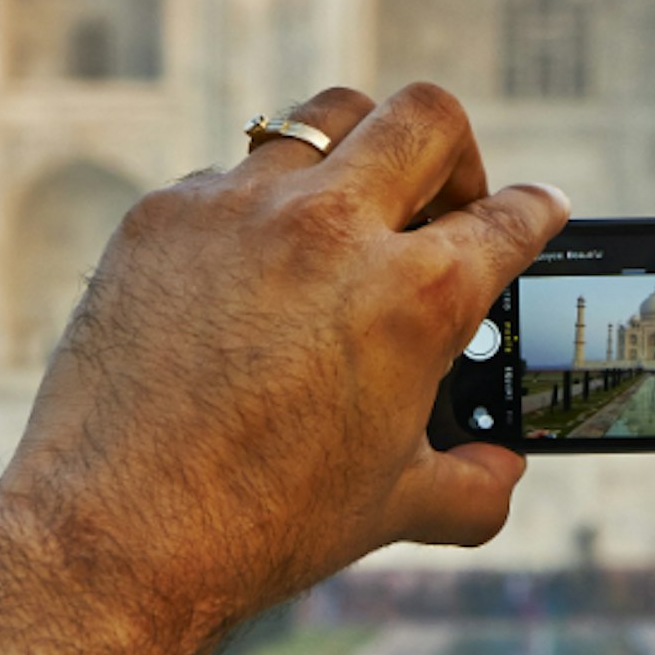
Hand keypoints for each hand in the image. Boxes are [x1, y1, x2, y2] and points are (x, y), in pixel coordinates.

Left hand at [0, 80, 561, 617]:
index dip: (538, 211)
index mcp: (416, 296)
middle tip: (443, 206)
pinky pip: (230, 177)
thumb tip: (501, 474)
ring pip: (326, 118)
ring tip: (351, 207)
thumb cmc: (264, 525)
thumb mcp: (395, 508)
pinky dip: (257, 211)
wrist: (115, 536)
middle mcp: (336, 229)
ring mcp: (242, 209)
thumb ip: (472, 485)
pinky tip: (248, 268)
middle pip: (429, 118)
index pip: (509, 219)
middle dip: (457, 155)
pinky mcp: (164, 215)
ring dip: (358, 153)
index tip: (539, 206)